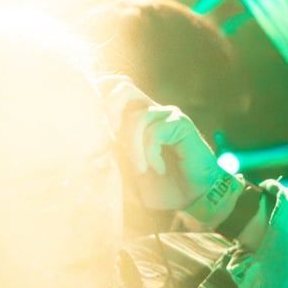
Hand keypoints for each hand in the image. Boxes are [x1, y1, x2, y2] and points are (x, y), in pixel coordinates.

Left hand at [100, 77, 240, 224]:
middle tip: (111, 136)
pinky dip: (151, 153)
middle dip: (110, 109)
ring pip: (136, 118)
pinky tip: (158, 168)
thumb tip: (96, 146)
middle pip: (124, 89)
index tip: (95, 130)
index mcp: (137, 120)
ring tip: (141, 169)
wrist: (193, 198)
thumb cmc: (162, 186)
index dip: (101, 102)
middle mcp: (152, 112)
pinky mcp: (181, 124)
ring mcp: (167, 116)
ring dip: (133, 147)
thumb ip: (115, 158)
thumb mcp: (130, 174)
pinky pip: (154, 131)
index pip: (115, 95)